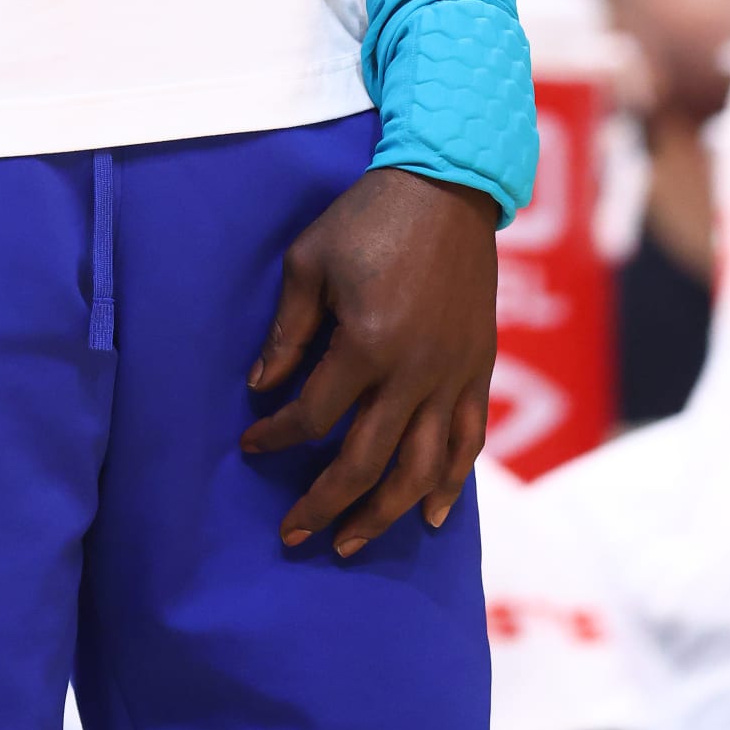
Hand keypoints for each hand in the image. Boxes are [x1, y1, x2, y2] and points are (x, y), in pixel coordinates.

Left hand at [241, 167, 497, 555]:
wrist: (446, 187)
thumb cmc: (367, 217)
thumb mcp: (309, 260)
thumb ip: (287, 331)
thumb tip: (261, 389)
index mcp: (366, 343)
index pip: (312, 415)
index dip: (277, 436)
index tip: (251, 445)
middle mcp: (413, 372)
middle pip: (364, 462)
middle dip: (323, 504)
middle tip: (293, 533)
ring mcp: (452, 376)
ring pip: (420, 470)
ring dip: (383, 514)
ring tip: (351, 542)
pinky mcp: (478, 370)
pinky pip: (469, 444)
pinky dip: (451, 485)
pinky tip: (432, 517)